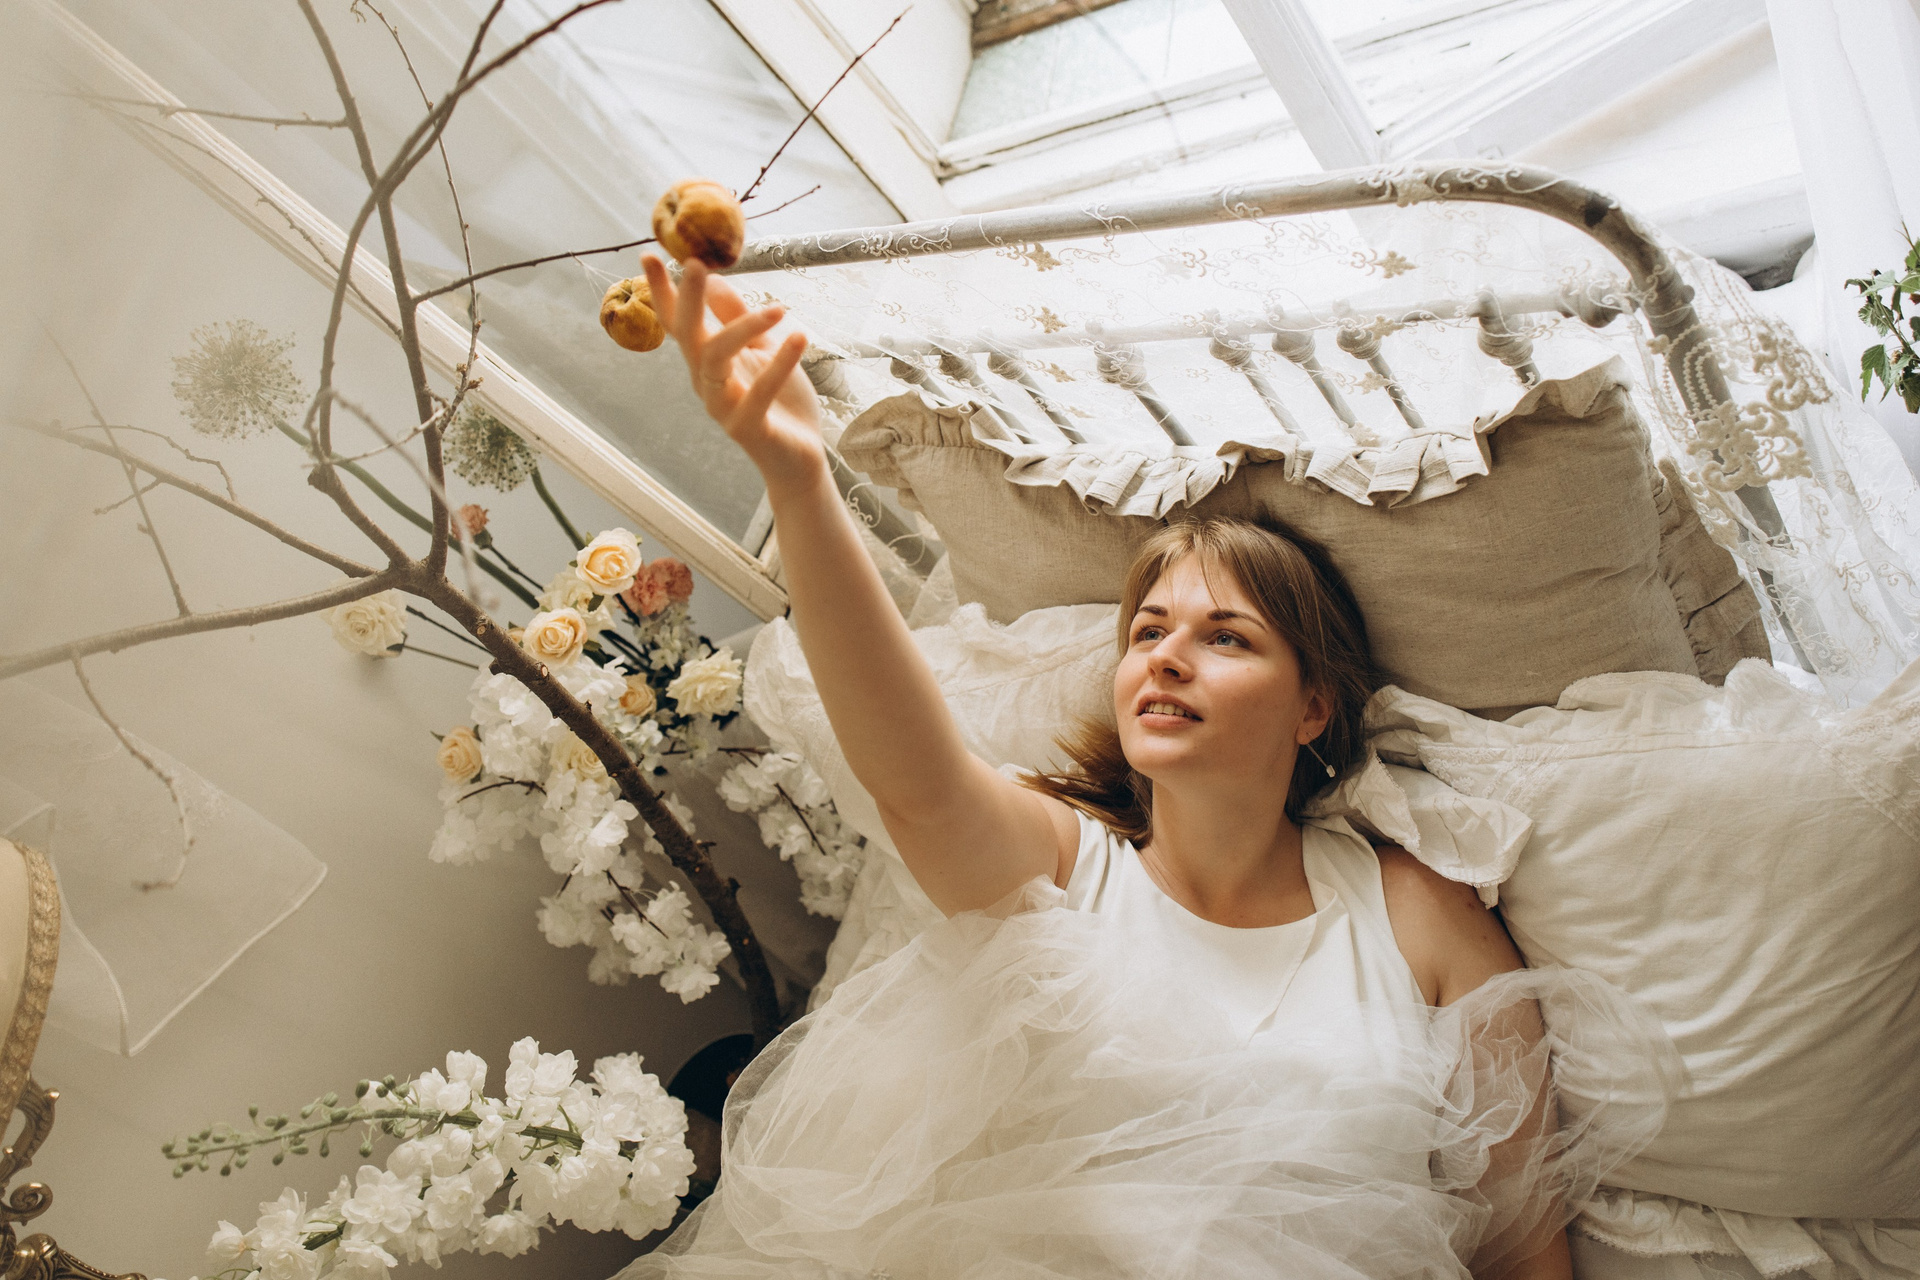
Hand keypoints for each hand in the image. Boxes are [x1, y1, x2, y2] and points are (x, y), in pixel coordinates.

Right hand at [642, 255, 825, 496]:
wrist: (801, 457)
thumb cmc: (781, 403)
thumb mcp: (762, 350)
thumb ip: (737, 317)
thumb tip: (713, 279)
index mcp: (707, 362)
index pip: (678, 321)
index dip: (662, 290)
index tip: (649, 254)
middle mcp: (707, 382)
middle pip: (688, 335)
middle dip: (688, 299)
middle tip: (694, 264)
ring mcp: (722, 406)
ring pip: (716, 359)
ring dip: (742, 328)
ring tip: (777, 308)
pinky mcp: (746, 428)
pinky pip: (758, 393)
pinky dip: (780, 365)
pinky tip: (798, 337)